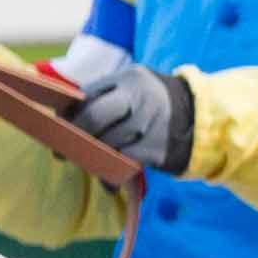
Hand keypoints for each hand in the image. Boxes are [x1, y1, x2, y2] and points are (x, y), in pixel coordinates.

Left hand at [63, 43, 194, 179]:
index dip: (68, 114)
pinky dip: (110, 173)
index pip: (88, 95)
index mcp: (128, 78)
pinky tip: (106, 178)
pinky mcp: (156, 149)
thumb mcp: (134, 88)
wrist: (202, 119)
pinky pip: (123, 163)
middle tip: (61, 151)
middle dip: (74, 135)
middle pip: (93, 118)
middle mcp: (139, 98)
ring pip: (106, 143)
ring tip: (85, 162)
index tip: (55, 128)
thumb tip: (64, 117)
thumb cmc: (154, 104)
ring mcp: (149, 124)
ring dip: (91, 156)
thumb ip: (104, 97)